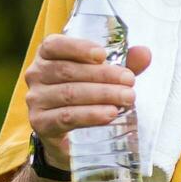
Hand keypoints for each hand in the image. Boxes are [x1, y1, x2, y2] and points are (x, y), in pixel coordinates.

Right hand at [24, 35, 150, 167]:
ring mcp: (36, 100)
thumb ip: (124, 64)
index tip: (103, 55)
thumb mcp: (105, 77)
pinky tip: (109, 114)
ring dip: (101, 95)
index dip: (79, 48)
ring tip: (127, 98)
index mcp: (47, 55)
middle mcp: (36, 74)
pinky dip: (90, 115)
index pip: (55, 45)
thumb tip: (144, 53)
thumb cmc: (86, 95)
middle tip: (130, 82)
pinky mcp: (41, 123)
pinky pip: (66, 117)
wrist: (69, 136)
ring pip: (69, 94)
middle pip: (68, 71)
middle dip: (102, 75)